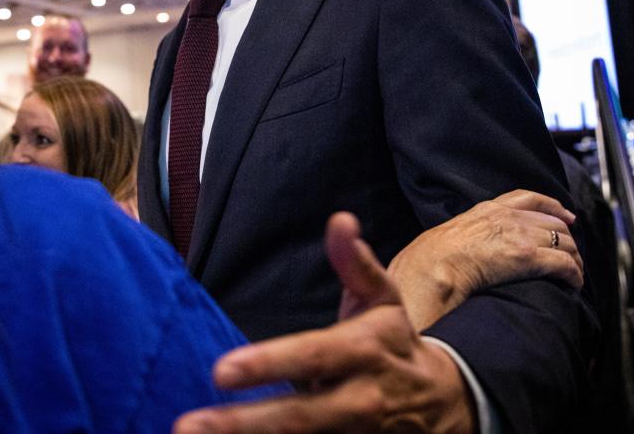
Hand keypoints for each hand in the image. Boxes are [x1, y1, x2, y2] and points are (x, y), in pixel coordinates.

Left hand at [174, 213, 474, 432]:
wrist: (446, 404)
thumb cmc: (396, 344)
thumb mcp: (384, 301)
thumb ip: (356, 264)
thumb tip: (340, 220)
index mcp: (362, 352)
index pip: (310, 356)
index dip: (268, 365)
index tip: (219, 372)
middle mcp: (359, 400)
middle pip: (299, 417)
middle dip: (242, 425)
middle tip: (188, 425)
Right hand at [388, 190, 582, 329]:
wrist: (432, 265)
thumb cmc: (433, 256)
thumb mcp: (453, 231)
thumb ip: (470, 231)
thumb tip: (472, 247)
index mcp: (489, 209)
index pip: (530, 198)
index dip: (554, 207)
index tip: (567, 216)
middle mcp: (509, 218)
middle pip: (553, 222)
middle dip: (567, 239)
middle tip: (572, 254)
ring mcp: (520, 236)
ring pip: (564, 242)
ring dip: (574, 259)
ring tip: (574, 273)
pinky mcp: (529, 257)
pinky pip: (564, 264)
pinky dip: (574, 274)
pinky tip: (573, 284)